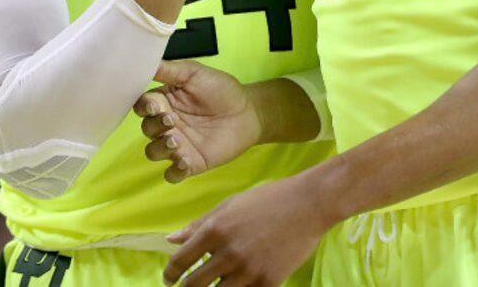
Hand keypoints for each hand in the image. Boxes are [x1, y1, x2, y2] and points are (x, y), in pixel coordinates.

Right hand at [134, 60, 261, 183]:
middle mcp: (167, 124)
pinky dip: (174, 171)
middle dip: (154, 126)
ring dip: (160, 148)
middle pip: (146, 129)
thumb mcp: (194, 73)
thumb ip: (169, 70)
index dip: (144, 107)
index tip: (155, 105)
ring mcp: (177, 145)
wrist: (249, 111)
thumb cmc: (221, 89)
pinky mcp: (191, 162)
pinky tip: (185, 161)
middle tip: (171, 121)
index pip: (142, 106)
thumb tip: (146, 60)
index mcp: (164, 101)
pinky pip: (173, 174)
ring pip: (154, 152)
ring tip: (177, 141)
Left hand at [164, 176, 325, 285]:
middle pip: (194, 285)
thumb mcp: (229, 205)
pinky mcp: (269, 282)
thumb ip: (198, 224)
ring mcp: (250, 270)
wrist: (308, 204)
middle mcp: (229, 252)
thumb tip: (170, 240)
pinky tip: (237, 286)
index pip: (180, 261)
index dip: (170, 274)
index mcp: (215, 230)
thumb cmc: (267, 199)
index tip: (169, 279)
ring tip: (213, 286)